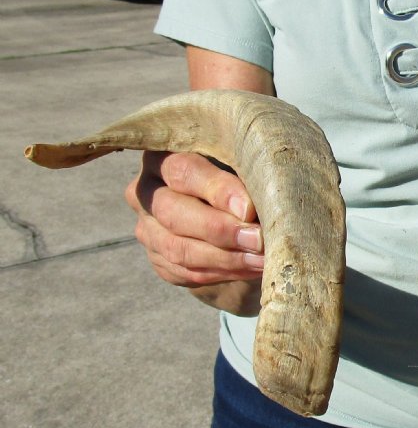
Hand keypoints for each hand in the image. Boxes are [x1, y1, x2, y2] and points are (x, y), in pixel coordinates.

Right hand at [125, 151, 264, 287]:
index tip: (249, 209)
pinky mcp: (159, 259)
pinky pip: (187, 273)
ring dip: (224, 258)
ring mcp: (147, 228)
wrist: (234, 207)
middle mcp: (146, 190)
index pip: (182, 170)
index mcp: (164, 154)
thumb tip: (251, 210)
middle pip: (173, 213)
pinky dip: (222, 273)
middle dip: (220, 230)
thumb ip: (245, 175)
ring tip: (261, 260)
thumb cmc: (243, 173)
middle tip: (258, 240)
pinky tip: (251, 269)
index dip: (216, 190)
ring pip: (177, 249)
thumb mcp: (243, 164)